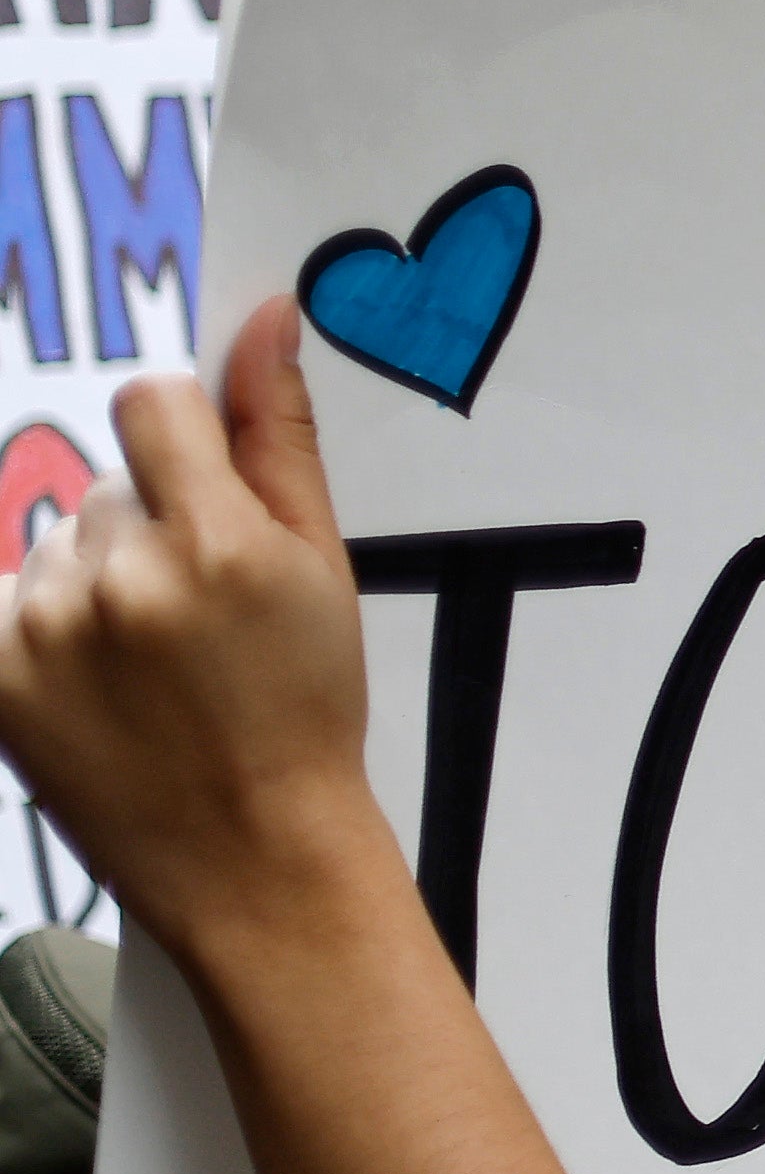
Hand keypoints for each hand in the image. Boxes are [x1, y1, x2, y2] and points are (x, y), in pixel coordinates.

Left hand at [0, 303, 397, 964]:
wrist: (249, 855)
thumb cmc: (301, 711)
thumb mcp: (324, 570)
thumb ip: (281, 439)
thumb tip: (265, 318)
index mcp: (220, 544)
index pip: (151, 404)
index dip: (178, 434)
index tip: (201, 482)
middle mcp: (122, 579)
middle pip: (109, 487)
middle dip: (148, 529)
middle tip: (197, 615)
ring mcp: (45, 631)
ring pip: (57, 545)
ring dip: (93, 581)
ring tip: (147, 662)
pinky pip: (8, 599)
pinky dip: (43, 629)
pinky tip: (96, 683)